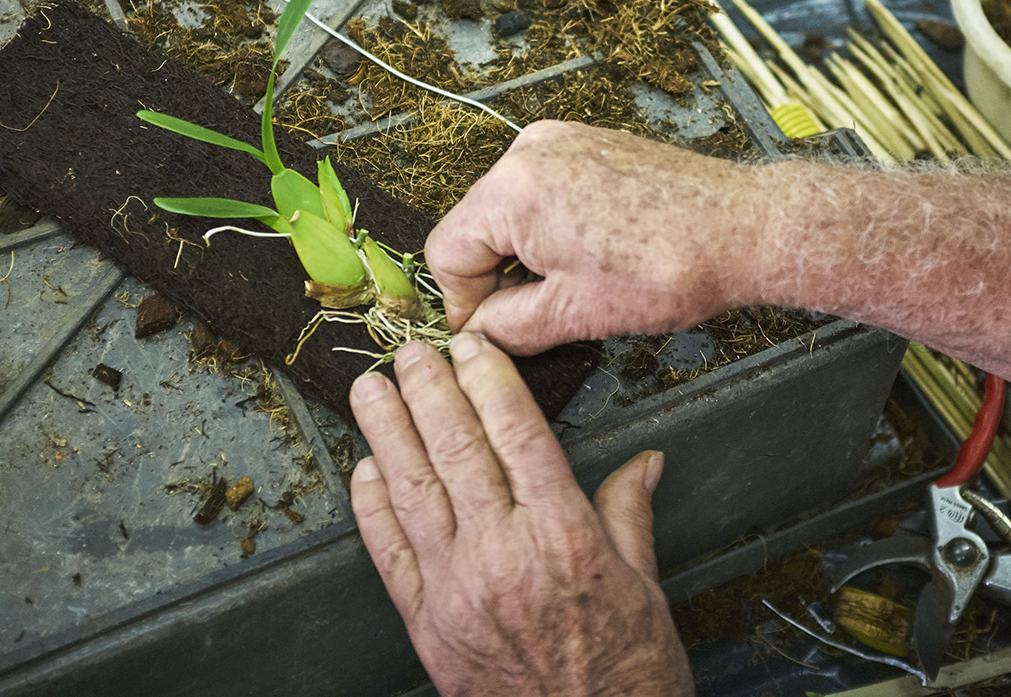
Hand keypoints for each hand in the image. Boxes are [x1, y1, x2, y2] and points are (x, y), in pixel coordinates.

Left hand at [349, 333, 694, 696]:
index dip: (489, 382)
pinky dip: (372, 507)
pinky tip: (366, 469)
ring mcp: (457, 589)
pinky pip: (390, 552)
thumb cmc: (626, 674)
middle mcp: (504, 554)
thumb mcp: (644, 585)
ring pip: (413, 491)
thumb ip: (629, 513)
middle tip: (411, 351)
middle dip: (430, 392)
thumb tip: (645, 461)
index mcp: (564, 536)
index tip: (472, 346)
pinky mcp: (427, 623)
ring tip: (370, 389)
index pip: (518, 435)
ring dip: (387, 433)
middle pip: (457, 451)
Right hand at [425, 120, 765, 353]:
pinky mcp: (589, 143)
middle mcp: (528, 152)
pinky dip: (553, 229)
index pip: (446, 253)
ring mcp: (560, 141)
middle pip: (475, 227)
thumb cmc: (670, 266)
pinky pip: (544, 191)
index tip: (488, 334)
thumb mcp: (574, 314)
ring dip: (527, 255)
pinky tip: (593, 256)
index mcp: (512, 189)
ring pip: (510, 211)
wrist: (743, 229)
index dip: (462, 304)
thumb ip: (506, 327)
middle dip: (498, 277)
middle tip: (539, 315)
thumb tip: (475, 336)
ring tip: (575, 285)